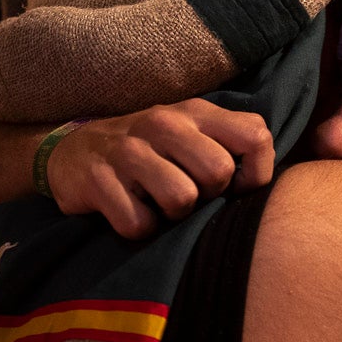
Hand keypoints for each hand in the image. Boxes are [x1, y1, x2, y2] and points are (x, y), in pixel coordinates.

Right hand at [48, 98, 273, 238]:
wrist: (73, 152)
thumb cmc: (150, 151)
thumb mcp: (192, 134)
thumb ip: (234, 146)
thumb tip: (268, 184)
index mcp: (196, 113)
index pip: (257, 137)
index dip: (256, 174)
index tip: (235, 188)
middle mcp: (164, 124)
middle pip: (219, 171)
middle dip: (208, 195)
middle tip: (187, 192)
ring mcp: (128, 151)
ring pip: (181, 199)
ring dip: (173, 215)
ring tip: (157, 202)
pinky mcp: (98, 181)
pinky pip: (139, 224)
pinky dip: (139, 228)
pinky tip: (130, 210)